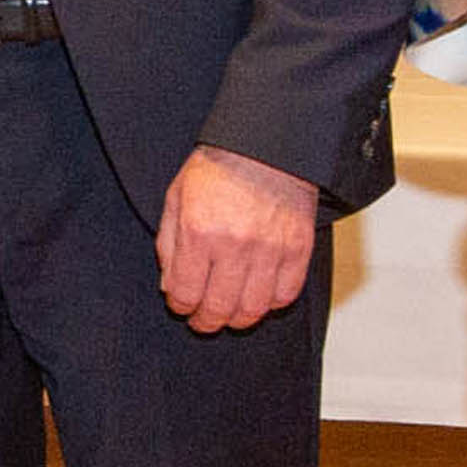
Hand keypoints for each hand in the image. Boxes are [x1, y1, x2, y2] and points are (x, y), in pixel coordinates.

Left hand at [154, 144, 327, 332]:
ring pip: (253, 309)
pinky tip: (259, 296)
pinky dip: (271, 303)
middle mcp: (234, 245)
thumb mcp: (176, 198)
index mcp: (198, 232)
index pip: (185, 293)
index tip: (181, 306)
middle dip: (206, 322)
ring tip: (230, 313)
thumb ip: (168, 245)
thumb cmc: (218, 168)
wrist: (266, 145)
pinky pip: (285, 294)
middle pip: (219, 308)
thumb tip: (170, 286)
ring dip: (238, 319)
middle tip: (204, 321)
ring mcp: (270, 250)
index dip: (180, 307)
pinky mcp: (298, 249)